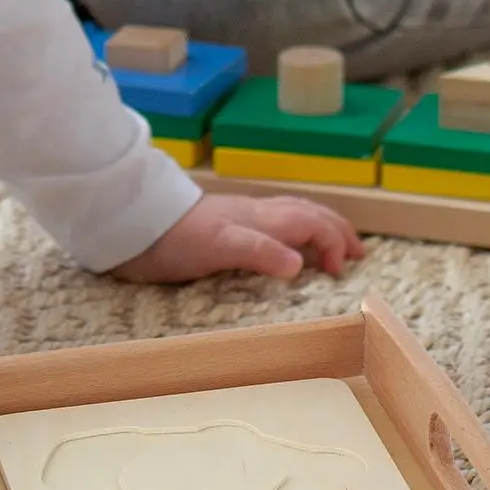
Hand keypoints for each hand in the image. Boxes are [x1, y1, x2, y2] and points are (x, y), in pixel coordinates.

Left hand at [109, 194, 363, 283]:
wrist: (131, 225)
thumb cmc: (175, 238)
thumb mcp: (219, 246)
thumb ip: (259, 251)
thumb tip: (301, 264)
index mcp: (262, 219)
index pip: (314, 224)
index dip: (334, 245)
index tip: (340, 274)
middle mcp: (257, 215)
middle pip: (308, 214)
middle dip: (336, 231)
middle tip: (357, 254)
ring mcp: (240, 219)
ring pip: (292, 215)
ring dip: (318, 228)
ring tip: (331, 245)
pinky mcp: (223, 227)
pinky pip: (271, 224)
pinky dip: (291, 232)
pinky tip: (282, 244)